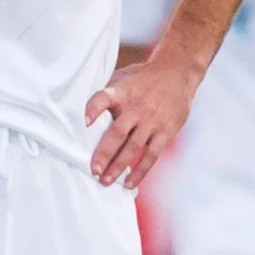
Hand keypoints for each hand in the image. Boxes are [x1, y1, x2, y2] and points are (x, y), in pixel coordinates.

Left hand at [84, 53, 198, 188]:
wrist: (177, 71)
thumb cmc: (142, 78)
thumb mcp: (123, 78)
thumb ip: (106, 95)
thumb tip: (77, 111)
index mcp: (121, 92)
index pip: (103, 98)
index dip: (93, 109)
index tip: (84, 121)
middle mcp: (136, 108)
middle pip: (117, 132)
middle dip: (104, 153)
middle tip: (92, 170)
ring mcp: (151, 121)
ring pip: (133, 147)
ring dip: (118, 166)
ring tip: (105, 181)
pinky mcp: (165, 131)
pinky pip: (151, 155)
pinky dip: (140, 171)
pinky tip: (128, 183)